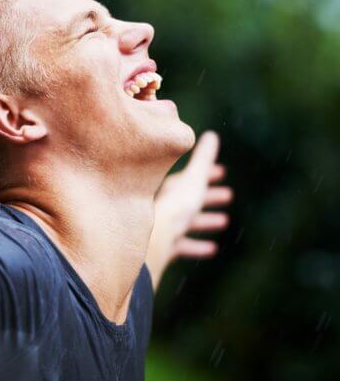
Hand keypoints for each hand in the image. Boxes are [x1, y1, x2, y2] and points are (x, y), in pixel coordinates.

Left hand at [152, 131, 232, 264]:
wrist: (156, 238)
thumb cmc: (175, 206)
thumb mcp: (194, 179)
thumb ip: (203, 159)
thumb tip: (212, 135)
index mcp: (168, 188)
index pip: (188, 176)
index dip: (206, 173)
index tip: (222, 172)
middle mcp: (163, 206)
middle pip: (188, 198)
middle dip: (209, 195)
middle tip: (228, 195)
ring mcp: (162, 227)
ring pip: (186, 222)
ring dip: (205, 220)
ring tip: (224, 221)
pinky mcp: (163, 247)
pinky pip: (182, 246)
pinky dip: (197, 246)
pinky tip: (211, 249)